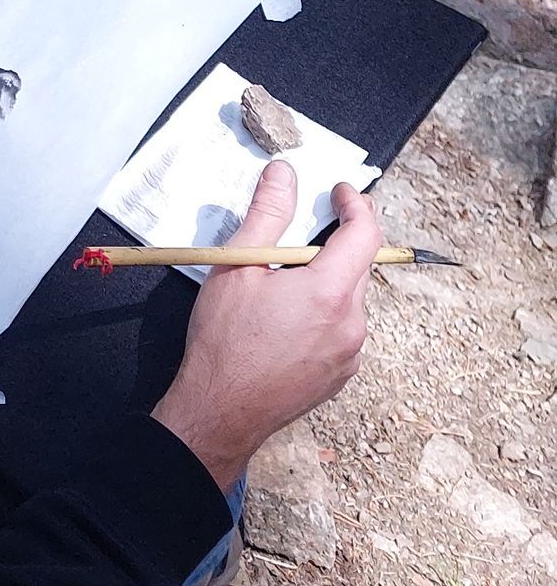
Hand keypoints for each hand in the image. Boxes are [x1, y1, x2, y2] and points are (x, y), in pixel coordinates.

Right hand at [150, 160, 381, 492]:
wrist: (220, 412)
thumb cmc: (224, 341)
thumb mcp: (238, 266)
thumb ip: (267, 213)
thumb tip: (284, 173)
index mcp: (329, 292)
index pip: (365, 233)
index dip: (356, 205)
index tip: (339, 192)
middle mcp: (351, 324)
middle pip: (360, 265)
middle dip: (337, 242)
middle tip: (301, 234)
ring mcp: (350, 354)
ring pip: (350, 299)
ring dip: (328, 280)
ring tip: (284, 285)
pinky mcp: (341, 375)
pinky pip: (344, 330)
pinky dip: (325, 313)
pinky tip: (287, 320)